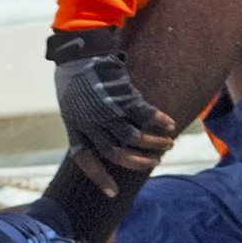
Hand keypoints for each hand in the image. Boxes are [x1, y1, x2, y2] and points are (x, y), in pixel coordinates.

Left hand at [54, 52, 176, 195]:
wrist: (81, 49)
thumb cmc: (75, 74)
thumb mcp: (72, 102)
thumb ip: (85, 120)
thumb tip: (102, 135)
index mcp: (75, 126)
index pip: (86, 159)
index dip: (100, 178)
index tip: (113, 194)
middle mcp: (91, 123)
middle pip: (116, 153)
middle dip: (138, 162)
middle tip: (155, 162)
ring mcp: (107, 110)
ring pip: (134, 138)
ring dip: (154, 144)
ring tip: (168, 144)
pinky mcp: (123, 96)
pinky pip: (145, 115)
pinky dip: (159, 122)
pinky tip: (170, 124)